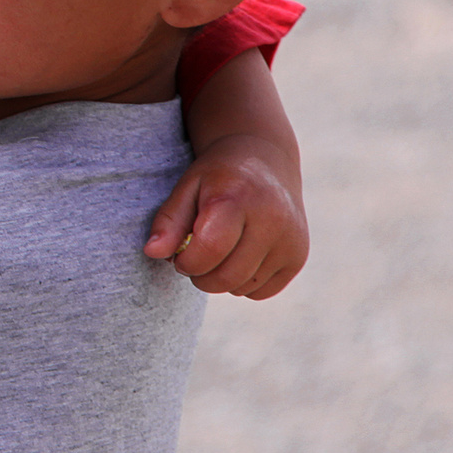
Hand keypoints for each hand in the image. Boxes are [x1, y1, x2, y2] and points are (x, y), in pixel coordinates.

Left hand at [143, 132, 306, 298]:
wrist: (264, 160)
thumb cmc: (217, 177)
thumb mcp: (186, 188)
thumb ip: (168, 221)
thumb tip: (152, 253)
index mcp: (238, 199)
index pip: (209, 250)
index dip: (186, 262)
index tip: (179, 255)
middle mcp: (272, 220)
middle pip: (227, 276)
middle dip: (200, 276)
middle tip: (194, 258)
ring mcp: (291, 239)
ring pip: (243, 287)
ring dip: (221, 279)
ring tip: (218, 251)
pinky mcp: (299, 256)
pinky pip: (261, 292)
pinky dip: (243, 283)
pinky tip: (239, 256)